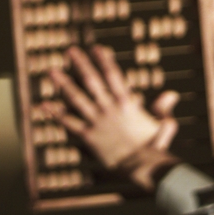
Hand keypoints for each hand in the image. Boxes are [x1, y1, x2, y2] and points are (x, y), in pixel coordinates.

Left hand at [46, 45, 179, 176]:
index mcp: (127, 102)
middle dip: (80, 63)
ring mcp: (97, 121)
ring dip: (63, 83)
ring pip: (76, 97)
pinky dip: (55, 113)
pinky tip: (43, 105)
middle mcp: (109, 108)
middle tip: (70, 50)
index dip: (104, 60)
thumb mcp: (163, 124)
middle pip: (92, 80)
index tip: (96, 48)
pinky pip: (68, 122)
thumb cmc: (154, 146)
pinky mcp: (88, 136)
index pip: (113, 75)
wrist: (141, 166)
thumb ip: (163, 109)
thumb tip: (170, 94)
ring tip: (51, 71)